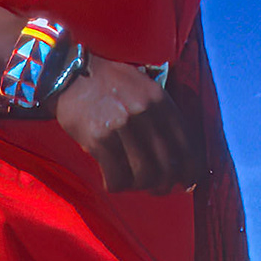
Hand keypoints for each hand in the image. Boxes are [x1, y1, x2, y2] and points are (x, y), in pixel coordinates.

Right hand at [51, 58, 198, 194]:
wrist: (70, 73)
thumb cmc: (111, 83)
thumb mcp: (145, 88)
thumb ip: (163, 116)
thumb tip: (178, 157)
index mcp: (160, 101)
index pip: (187, 146)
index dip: (190, 171)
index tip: (186, 181)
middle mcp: (144, 112)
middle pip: (167, 166)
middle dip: (164, 184)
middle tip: (156, 188)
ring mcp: (121, 126)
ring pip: (144, 175)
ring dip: (139, 186)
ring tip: (132, 183)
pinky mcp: (99, 138)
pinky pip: (116, 176)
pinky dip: (116, 185)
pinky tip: (112, 181)